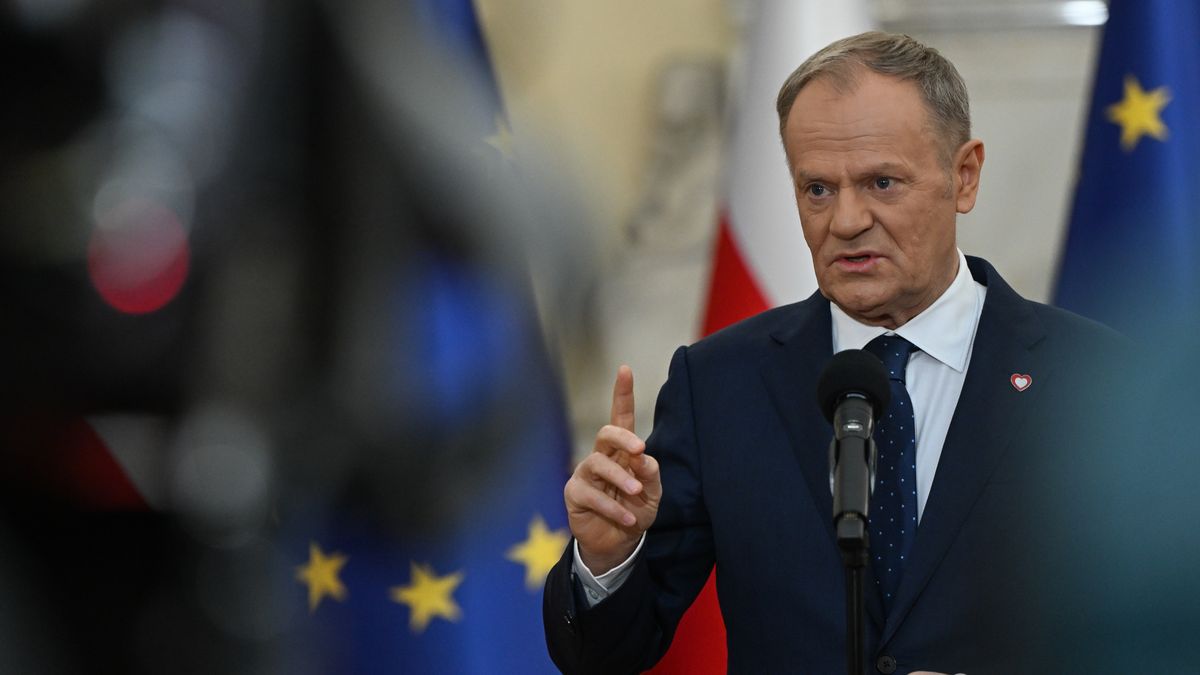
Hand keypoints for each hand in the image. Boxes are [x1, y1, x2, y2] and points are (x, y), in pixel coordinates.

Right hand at [564, 365, 661, 574]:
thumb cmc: (635, 511)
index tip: (625, 369)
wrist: (618, 543)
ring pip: (597, 463)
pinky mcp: (575, 494)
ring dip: (620, 478)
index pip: (620, 417)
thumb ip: (650, 475)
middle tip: (640, 449)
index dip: (622, 394)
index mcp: (622, 451)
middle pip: (606, 433)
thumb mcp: (652, 495)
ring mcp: (585, 474)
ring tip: (635, 494)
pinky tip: (627, 518)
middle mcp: (602, 457)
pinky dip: (612, 507)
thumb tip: (644, 458)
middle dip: (622, 437)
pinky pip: (591, 495)